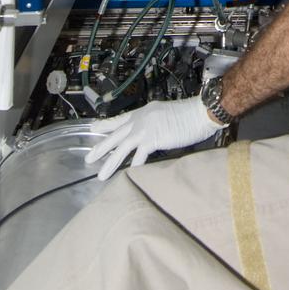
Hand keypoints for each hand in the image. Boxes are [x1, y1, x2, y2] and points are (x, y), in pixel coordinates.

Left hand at [84, 96, 218, 181]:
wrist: (200, 112)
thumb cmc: (189, 115)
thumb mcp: (165, 116)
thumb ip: (154, 125)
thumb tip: (149, 138)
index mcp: (143, 112)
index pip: (120, 119)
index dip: (106, 125)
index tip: (93, 128)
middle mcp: (140, 119)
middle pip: (116, 135)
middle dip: (101, 147)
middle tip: (88, 158)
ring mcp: (144, 129)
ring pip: (122, 148)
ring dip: (110, 162)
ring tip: (100, 175)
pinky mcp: (152, 139)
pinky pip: (138, 157)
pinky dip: (133, 168)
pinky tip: (125, 177)